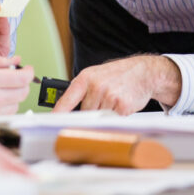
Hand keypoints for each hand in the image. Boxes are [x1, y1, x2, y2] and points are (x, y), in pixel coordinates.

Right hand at [0, 57, 33, 121]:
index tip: (28, 69)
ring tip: (0, 88)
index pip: (23, 78)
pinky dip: (7, 105)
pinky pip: (8, 112)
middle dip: (22, 83)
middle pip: (23, 92)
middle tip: (15, 77)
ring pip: (17, 103)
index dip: (29, 72)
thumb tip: (17, 59)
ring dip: (14, 94)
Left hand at [52, 55, 181, 113]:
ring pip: (99, 117)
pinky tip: (121, 104)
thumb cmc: (116, 75)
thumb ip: (81, 91)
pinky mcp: (122, 106)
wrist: (142, 72)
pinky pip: (113, 120)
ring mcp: (109, 96)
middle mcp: (96, 86)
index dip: (58, 113)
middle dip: (90, 113)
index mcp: (85, 78)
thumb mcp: (95, 76)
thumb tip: (66, 110)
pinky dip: (117, 116)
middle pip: (84, 113)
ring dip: (104, 114)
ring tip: (112, 101)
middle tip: (100, 104)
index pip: (66, 100)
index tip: (50, 122)